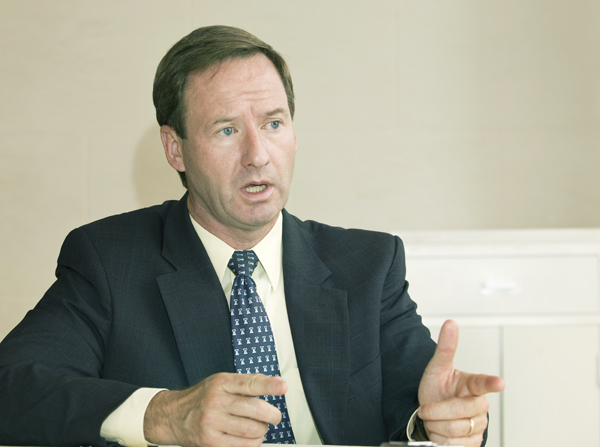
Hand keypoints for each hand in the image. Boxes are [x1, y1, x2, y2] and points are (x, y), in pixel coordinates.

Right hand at [143, 372, 285, 446]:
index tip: (282, 387)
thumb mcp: (221, 382)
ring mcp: (213, 422)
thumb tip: (275, 382)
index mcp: (221, 383)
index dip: (269, 385)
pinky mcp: (211, 441)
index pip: (249, 383)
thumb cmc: (202, 397)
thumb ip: (248, 382)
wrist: (173, 416)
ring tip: (260, 427)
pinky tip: (251, 438)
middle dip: (272, 414)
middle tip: (275, 416)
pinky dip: (252, 443)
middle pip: (254, 409)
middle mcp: (216, 401)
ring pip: (251, 429)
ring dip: (262, 430)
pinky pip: (242, 445)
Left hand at [417, 320, 504, 446]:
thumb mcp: (436, 368)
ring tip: (436, 419)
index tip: (498, 382)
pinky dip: (441, 440)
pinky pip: (456, 445)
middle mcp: (480, 405)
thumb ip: (445, 348)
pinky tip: (441, 432)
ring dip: (437, 427)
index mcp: (473, 385)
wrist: (428, 413)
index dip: (491, 383)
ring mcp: (479, 425)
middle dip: (436, 412)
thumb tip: (450, 323)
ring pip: (456, 431)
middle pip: (460, 412)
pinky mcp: (475, 442)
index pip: (483, 383)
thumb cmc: (436, 389)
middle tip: (427, 409)